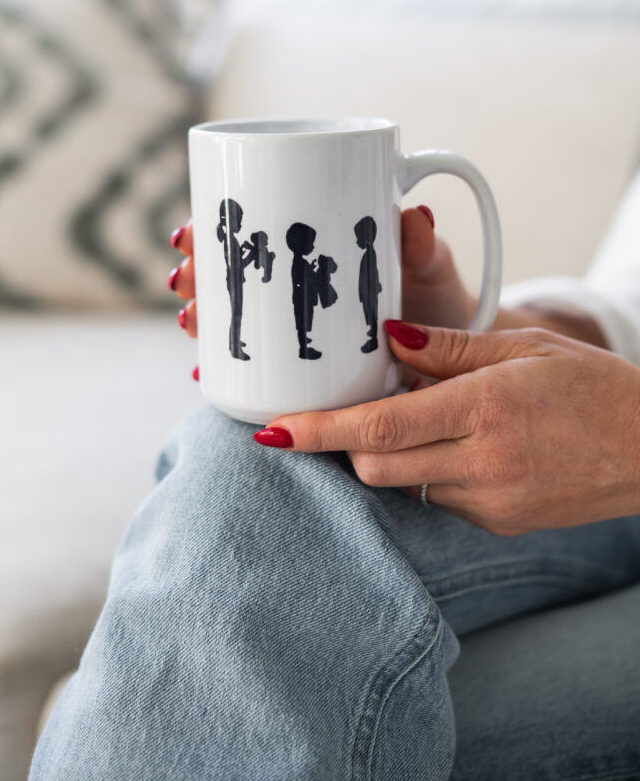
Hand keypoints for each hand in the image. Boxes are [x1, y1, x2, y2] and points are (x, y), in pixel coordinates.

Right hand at [167, 206, 473, 338]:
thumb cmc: (437, 298)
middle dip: (195, 273)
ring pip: (231, 313)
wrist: (454, 360)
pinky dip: (223, 365)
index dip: (212, 225)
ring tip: (193, 324)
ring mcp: (292, 324)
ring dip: (200, 316)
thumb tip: (416, 215)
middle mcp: (295, 281)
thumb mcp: (430, 268)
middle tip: (185, 282)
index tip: (192, 233)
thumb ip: (423, 246)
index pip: (252, 223)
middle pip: (229, 268)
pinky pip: (250, 362)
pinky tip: (205, 372)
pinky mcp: (297, 365)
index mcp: (316, 241)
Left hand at [254, 321, 639, 534]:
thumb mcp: (522, 348)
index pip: (380, 427)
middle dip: (344, 443)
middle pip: (374, 466)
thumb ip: (447, 347)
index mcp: (485, 408)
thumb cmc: (590, 385)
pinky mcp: (498, 524)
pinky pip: (437, 499)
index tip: (272, 430)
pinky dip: (427, 471)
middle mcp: (482, 463)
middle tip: (342, 410)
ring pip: (402, 485)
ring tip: (421, 417)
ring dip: (389, 455)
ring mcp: (490, 502)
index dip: (318, 430)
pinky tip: (458, 445)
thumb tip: (387, 339)